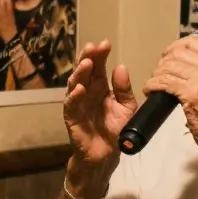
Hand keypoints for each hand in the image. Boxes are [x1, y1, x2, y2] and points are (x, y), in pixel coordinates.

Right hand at [64, 40, 136, 168]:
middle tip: (92, 47)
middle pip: (84, 71)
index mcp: (100, 87)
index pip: (98, 67)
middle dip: (87, 57)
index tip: (106, 43)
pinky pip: (71, 105)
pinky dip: (74, 96)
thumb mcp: (127, 107)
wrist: (107, 155)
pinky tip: (79, 88)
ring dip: (79, 73)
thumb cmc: (115, 130)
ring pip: (75, 84)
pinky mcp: (72, 118)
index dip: (100, 55)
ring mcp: (78, 104)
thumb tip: (120, 67)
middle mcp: (87, 92)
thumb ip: (124, 89)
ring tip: (86, 62)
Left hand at [143, 35, 197, 156]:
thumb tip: (184, 60)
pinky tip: (150, 90)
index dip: (175, 47)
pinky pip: (164, 82)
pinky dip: (152, 85)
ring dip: (156, 75)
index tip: (167, 56)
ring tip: (153, 84)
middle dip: (163, 62)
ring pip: (168, 66)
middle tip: (158, 73)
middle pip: (178, 52)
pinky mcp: (191, 94)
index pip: (193, 41)